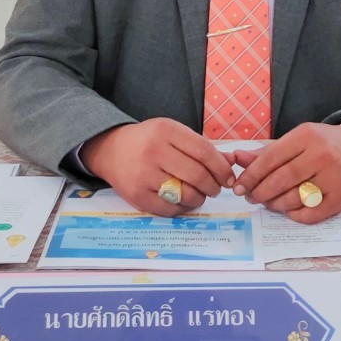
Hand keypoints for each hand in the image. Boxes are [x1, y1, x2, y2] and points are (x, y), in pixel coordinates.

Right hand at [81, 118, 235, 215]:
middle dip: (213, 186)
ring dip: (200, 198)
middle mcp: (154, 152)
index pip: (204, 152)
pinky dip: (183, 208)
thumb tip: (231, 162)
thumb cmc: (149, 140)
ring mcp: (144, 176)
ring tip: (199, 194)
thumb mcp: (173, 133)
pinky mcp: (137, 196)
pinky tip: (183, 201)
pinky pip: (170, 209)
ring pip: (186, 195)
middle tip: (215, 188)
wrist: (110, 149)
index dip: (222, 168)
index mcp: (166, 131)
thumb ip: (201, 147)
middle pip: (197, 175)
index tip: (229, 177)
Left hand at [230, 122, 340, 223]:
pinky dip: (294, 215)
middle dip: (259, 192)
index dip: (251, 175)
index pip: (270, 159)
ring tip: (268, 203)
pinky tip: (289, 210)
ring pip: (293, 198)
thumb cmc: (324, 143)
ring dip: (275, 205)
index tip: (239, 187)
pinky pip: (310, 214)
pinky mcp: (340, 198)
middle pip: (280, 180)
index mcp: (306, 137)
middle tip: (250, 197)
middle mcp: (320, 156)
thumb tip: (236, 158)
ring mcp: (332, 178)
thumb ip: (267, 151)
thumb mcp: (297, 139)